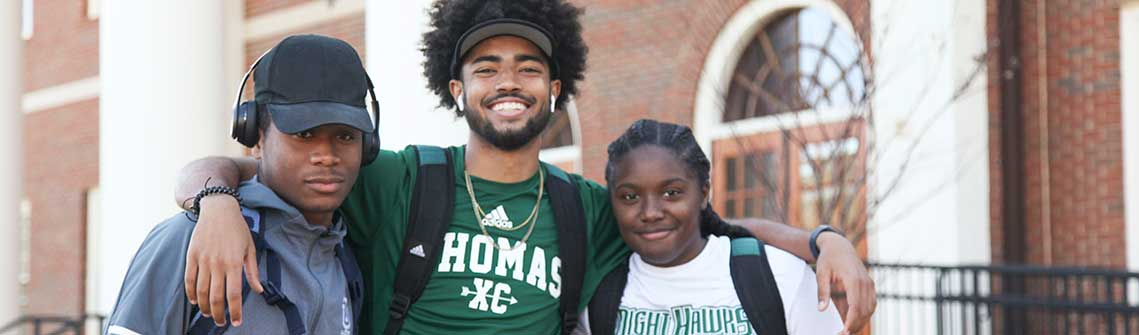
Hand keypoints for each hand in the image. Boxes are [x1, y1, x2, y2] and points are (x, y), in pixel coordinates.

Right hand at [184, 195, 262, 326]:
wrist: (219, 210)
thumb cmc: (238, 229)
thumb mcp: (250, 249)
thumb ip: (252, 271)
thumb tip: (258, 290)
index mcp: (234, 263)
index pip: (233, 295)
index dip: (235, 311)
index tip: (237, 321)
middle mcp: (217, 264)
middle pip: (216, 297)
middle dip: (218, 314)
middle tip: (221, 322)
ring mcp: (203, 260)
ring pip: (201, 291)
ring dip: (205, 306)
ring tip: (209, 314)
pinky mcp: (192, 256)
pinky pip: (189, 280)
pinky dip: (191, 293)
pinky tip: (195, 301)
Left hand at [814, 232, 875, 334]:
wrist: (839, 246)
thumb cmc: (829, 259)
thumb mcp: (821, 274)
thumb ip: (822, 292)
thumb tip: (821, 310)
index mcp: (853, 279)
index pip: (856, 306)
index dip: (851, 321)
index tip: (844, 332)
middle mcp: (865, 283)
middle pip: (864, 310)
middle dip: (855, 325)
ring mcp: (869, 284)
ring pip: (869, 309)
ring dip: (860, 322)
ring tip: (847, 331)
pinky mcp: (869, 286)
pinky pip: (870, 304)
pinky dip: (864, 315)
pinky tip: (853, 322)